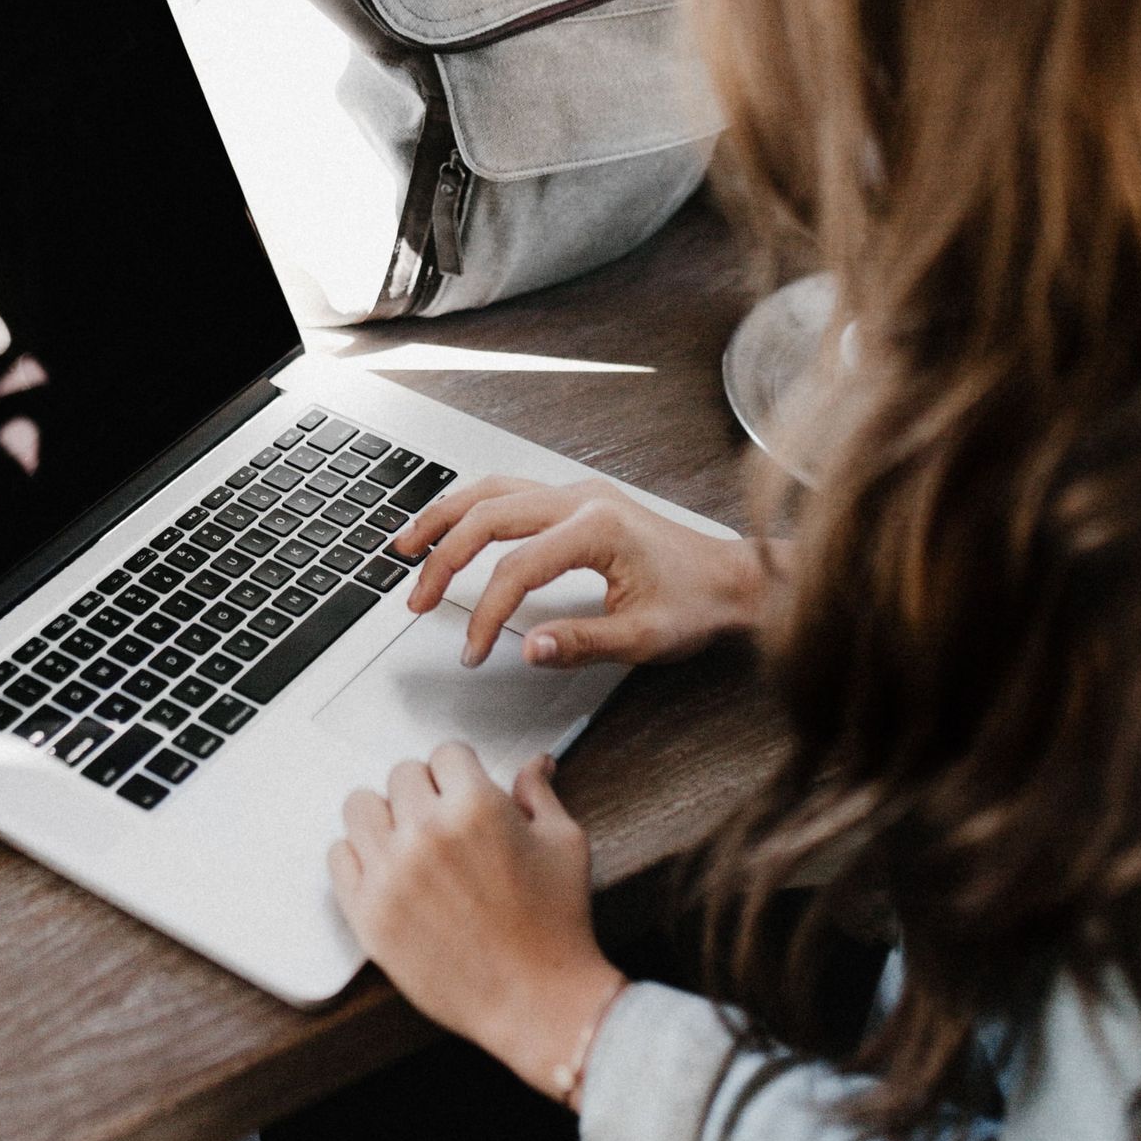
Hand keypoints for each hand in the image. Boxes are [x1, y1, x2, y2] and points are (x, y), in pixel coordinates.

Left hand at [329, 744, 624, 1098]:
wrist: (538, 1003)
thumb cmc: (556, 926)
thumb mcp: (563, 844)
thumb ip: (538, 794)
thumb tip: (534, 763)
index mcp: (475, 807)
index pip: (446, 753)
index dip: (461, 773)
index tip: (464, 791)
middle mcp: (426, 832)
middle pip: (401, 775)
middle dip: (426, 792)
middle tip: (443, 823)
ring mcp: (391, 873)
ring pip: (360, 806)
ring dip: (385, 817)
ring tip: (409, 842)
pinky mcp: (368, 913)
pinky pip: (338, 856)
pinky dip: (359, 858)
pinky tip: (387, 872)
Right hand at [395, 475, 773, 669]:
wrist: (733, 578)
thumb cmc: (697, 604)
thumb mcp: (643, 637)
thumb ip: (581, 642)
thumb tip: (527, 648)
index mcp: (596, 528)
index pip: (516, 568)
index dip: (486, 613)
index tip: (473, 650)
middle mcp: (581, 499)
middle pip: (488, 515)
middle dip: (443, 558)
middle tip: (416, 599)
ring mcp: (577, 493)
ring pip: (491, 490)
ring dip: (445, 517)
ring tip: (407, 546)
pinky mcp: (576, 499)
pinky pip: (508, 491)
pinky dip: (471, 508)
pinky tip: (451, 526)